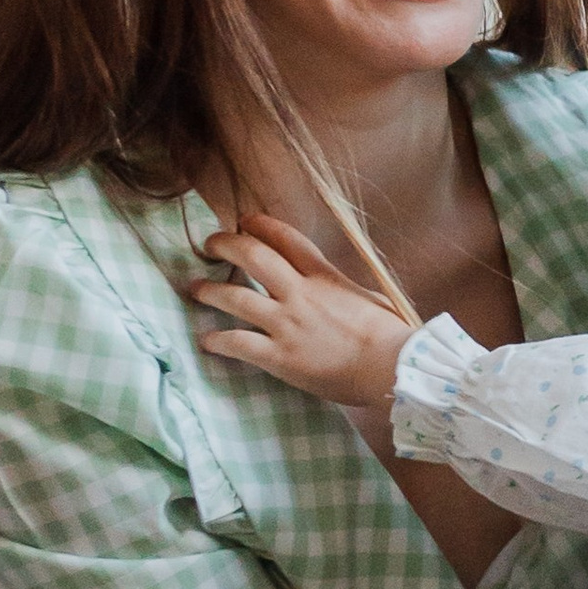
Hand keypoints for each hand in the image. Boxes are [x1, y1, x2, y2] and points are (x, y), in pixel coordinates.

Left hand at [189, 217, 414, 408]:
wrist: (392, 368)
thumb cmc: (390, 336)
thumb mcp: (370, 298)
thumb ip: (346, 289)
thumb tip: (341, 290)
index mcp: (325, 277)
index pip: (285, 238)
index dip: (260, 224)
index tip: (245, 221)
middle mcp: (300, 294)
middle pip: (253, 256)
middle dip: (226, 244)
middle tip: (211, 245)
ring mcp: (287, 324)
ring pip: (235, 297)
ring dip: (210, 291)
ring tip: (196, 289)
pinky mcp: (279, 356)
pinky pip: (238, 343)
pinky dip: (218, 341)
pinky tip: (207, 341)